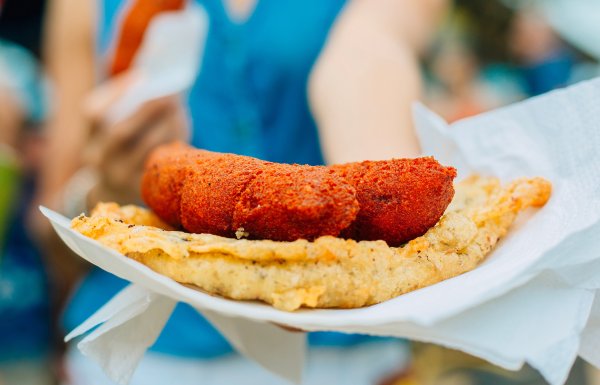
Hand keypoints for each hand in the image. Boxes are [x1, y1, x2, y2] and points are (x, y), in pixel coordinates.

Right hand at [84, 72, 189, 205]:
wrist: (115, 189)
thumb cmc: (121, 149)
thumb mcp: (113, 130)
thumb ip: (128, 108)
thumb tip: (156, 80)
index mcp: (89, 140)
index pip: (94, 114)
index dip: (117, 94)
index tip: (143, 77)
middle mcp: (99, 160)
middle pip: (121, 133)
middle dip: (147, 110)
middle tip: (169, 94)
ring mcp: (119, 177)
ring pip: (147, 148)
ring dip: (166, 125)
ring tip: (179, 107)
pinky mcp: (141, 189)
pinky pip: (162, 162)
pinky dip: (174, 143)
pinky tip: (182, 130)